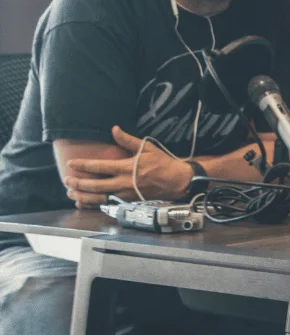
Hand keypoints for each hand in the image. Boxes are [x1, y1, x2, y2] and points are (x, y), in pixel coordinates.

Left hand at [63, 126, 191, 207]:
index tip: (71, 163)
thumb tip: (114, 129)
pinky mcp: (128, 202)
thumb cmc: (162, 163)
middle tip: (66, 180)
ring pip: (98, 198)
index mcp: (127, 168)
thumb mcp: (147, 148)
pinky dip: (92, 205)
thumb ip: (128, 140)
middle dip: (78, 183)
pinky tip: (83, 202)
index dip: (83, 165)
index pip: (100, 167)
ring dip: (82, 195)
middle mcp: (124, 183)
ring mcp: (125, 195)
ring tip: (71, 192)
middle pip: (95, 185)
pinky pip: (106, 205)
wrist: (177, 181)